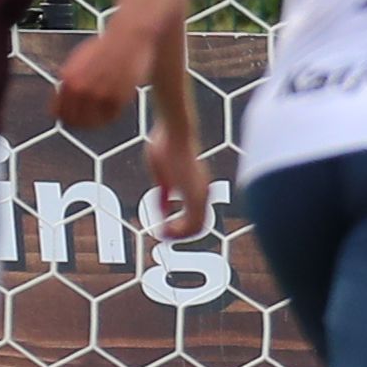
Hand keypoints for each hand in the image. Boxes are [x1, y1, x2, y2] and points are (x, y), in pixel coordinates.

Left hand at [51, 24, 146, 127]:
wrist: (130, 38)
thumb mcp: (79, 62)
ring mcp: (98, 95)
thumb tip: (61, 101)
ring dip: (96, 121)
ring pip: (91, 123)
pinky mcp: (117, 99)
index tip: (72, 118)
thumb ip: (69, 81)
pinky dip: (111, 117)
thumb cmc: (106, 47)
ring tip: (102, 115)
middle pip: (73, 121)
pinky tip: (114, 108)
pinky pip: (110, 118)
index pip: (57, 112)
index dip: (65, 117)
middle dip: (80, 121)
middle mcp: (80, 88)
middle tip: (89, 119)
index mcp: (67, 78)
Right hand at [145, 119, 210, 245]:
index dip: (181, 228)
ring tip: (163, 233)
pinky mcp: (194, 191)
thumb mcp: (162, 177)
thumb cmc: (166, 146)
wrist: (175, 131)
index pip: (197, 218)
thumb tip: (164, 210)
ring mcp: (201, 192)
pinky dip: (180, 230)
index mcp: (198, 188)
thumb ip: (164, 195)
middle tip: (163, 235)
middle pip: (199, 226)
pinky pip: (193, 221)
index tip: (164, 230)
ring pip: (197, 227)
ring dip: (179, 234)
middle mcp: (203, 192)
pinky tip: (164, 228)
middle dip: (180, 235)